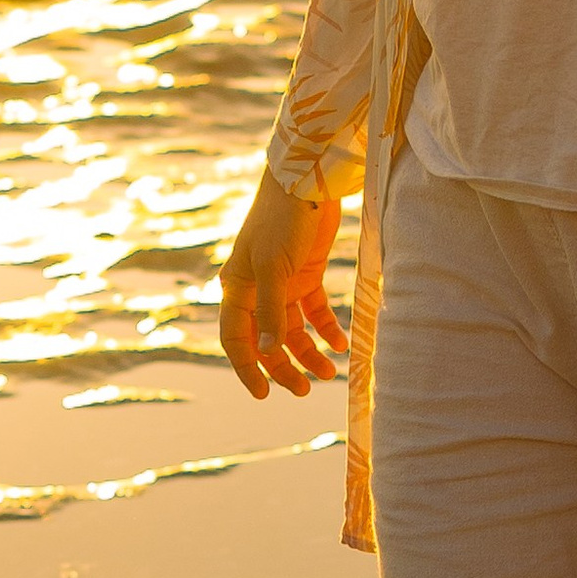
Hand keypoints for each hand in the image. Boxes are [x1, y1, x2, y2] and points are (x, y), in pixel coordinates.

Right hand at [219, 173, 345, 399]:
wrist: (307, 182)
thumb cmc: (281, 220)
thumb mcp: (274, 268)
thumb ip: (272, 311)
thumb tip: (267, 352)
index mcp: (237, 288)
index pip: (236, 339)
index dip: (248, 369)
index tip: (264, 395)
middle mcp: (256, 290)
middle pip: (267, 340)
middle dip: (283, 367)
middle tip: (304, 391)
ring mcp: (282, 284)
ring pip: (293, 330)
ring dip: (308, 353)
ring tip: (328, 373)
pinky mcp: (306, 275)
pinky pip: (315, 312)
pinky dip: (327, 329)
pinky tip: (340, 344)